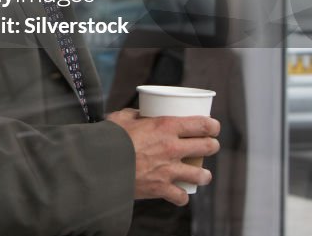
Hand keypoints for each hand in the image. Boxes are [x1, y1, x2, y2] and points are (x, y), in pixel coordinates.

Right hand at [106, 108, 220, 206]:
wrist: (98, 164)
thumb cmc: (108, 137)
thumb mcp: (121, 118)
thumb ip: (135, 115)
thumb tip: (141, 114)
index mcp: (165, 126)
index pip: (202, 124)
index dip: (212, 125)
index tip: (213, 127)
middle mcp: (172, 147)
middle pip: (207, 147)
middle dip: (212, 146)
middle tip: (209, 146)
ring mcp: (169, 170)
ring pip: (201, 174)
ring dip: (203, 174)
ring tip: (202, 174)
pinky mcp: (161, 188)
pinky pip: (181, 197)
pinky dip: (181, 197)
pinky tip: (180, 194)